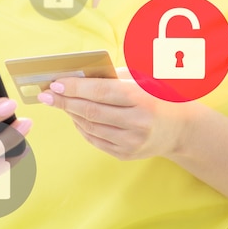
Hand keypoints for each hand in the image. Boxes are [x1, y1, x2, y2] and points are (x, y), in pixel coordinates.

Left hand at [37, 70, 190, 160]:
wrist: (181, 128)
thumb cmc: (157, 96)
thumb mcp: (142, 79)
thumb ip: (112, 76)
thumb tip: (77, 75)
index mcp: (142, 98)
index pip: (101, 92)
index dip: (75, 88)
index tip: (55, 84)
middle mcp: (137, 122)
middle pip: (91, 111)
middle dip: (64, 102)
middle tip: (46, 95)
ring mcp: (132, 141)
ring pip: (90, 127)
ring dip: (71, 114)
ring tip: (59, 103)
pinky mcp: (126, 154)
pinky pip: (95, 140)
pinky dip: (81, 127)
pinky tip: (74, 117)